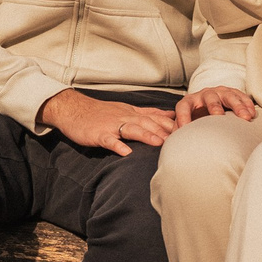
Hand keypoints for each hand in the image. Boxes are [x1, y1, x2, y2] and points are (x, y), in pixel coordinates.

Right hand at [38, 89, 174, 156]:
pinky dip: (117, 145)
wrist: (73, 108)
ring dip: (146, 136)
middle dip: (165, 131)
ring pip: (131, 129)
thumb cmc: (100, 112)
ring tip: (159, 144)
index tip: (188, 131)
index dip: (172, 125)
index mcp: (132, 113)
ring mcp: (111, 125)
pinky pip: (109, 140)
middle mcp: (125, 117)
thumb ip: (149, 113)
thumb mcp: (126, 109)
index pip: (156, 118)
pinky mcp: (98, 134)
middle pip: (148, 123)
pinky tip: (125, 153)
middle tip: (181, 140)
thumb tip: (171, 115)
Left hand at [165, 86, 255, 133]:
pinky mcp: (232, 93)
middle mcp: (204, 95)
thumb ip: (178, 134)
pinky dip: (247, 104)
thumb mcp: (186, 125)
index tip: (185, 128)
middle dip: (214, 106)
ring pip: (228, 95)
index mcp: (189, 102)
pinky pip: (241, 96)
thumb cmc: (195, 121)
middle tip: (218, 116)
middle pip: (209, 97)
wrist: (209, 108)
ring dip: (237, 106)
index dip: (183, 116)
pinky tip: (252, 114)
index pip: (183, 107)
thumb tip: (168, 145)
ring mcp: (219, 92)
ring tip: (245, 118)